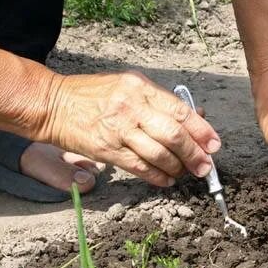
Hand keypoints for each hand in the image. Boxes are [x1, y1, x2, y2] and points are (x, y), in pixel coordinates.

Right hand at [39, 71, 219, 186]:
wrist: (53, 104)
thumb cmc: (94, 95)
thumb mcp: (128, 87)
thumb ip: (158, 103)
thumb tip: (195, 120)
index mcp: (140, 88)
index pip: (180, 110)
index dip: (202, 131)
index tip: (214, 145)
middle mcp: (131, 107)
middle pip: (173, 134)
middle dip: (194, 154)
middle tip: (204, 166)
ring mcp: (118, 129)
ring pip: (159, 154)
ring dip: (177, 168)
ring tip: (185, 174)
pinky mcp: (107, 149)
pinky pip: (140, 167)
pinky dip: (158, 177)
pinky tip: (167, 180)